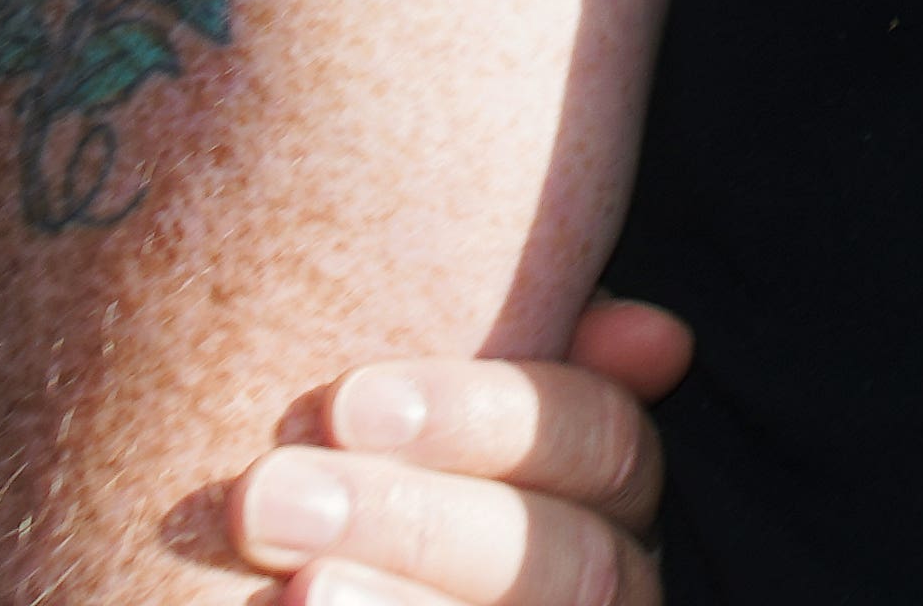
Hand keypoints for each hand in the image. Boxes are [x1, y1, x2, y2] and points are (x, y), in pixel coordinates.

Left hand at [223, 297, 695, 603]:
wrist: (274, 574)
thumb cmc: (352, 466)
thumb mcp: (421, 407)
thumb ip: (521, 340)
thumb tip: (656, 341)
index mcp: (606, 498)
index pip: (605, 443)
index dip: (481, 418)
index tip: (344, 403)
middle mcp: (608, 587)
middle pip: (566, 559)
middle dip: (411, 521)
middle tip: (266, 496)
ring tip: (285, 585)